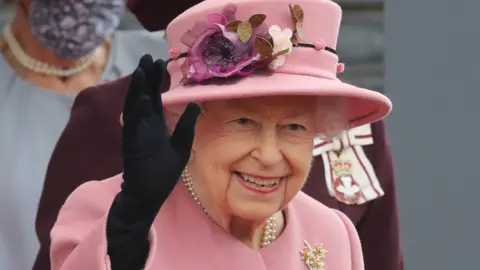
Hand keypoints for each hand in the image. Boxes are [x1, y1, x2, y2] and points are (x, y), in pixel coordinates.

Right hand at [121, 54, 200, 204]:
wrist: (148, 196)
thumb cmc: (162, 173)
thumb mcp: (181, 146)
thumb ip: (186, 126)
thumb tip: (196, 104)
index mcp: (155, 125)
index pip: (155, 98)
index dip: (157, 81)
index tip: (160, 63)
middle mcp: (143, 126)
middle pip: (143, 96)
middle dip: (145, 78)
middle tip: (148, 57)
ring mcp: (135, 135)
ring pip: (134, 107)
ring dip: (138, 89)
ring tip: (143, 70)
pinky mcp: (131, 146)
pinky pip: (133, 127)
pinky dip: (137, 112)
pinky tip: (142, 98)